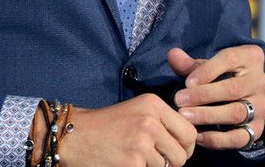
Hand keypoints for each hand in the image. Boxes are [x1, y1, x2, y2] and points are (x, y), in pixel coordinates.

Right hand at [52, 95, 195, 165]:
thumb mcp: (136, 111)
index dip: (185, 147)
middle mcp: (150, 121)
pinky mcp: (133, 162)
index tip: (173, 150)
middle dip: (171, 161)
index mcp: (152, 104)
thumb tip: (190, 142)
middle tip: (152, 157)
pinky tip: (125, 162)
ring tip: (133, 156)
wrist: (73, 135)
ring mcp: (141, 142)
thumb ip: (162, 122)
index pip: (189, 133)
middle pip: (182, 154)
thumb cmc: (105, 126)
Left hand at [168, 45, 264, 150]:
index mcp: (250, 57)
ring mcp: (261, 107)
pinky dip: (218, 139)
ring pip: (237, 113)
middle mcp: (260, 82)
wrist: (244, 94)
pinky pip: (241, 137)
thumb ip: (190, 63)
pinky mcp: (258, 128)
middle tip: (179, 100)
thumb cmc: (220, 73)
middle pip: (233, 89)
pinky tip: (198, 136)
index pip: (230, 59)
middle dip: (203, 95)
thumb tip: (172, 55)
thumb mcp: (207, 64)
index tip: (187, 82)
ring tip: (185, 116)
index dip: (207, 71)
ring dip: (208, 116)